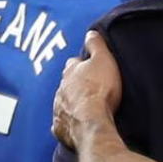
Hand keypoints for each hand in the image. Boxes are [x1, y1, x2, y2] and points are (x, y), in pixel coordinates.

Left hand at [51, 31, 122, 149]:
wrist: (92, 123)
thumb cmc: (100, 90)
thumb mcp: (104, 60)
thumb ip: (96, 45)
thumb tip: (90, 32)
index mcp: (70, 71)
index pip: (73, 62)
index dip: (82, 64)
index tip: (89, 67)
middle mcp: (60, 89)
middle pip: (66, 83)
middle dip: (74, 84)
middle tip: (87, 87)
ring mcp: (58, 109)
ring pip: (62, 103)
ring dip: (70, 103)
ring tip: (83, 107)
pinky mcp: (60, 129)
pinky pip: (61, 124)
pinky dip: (66, 124)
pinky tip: (73, 126)